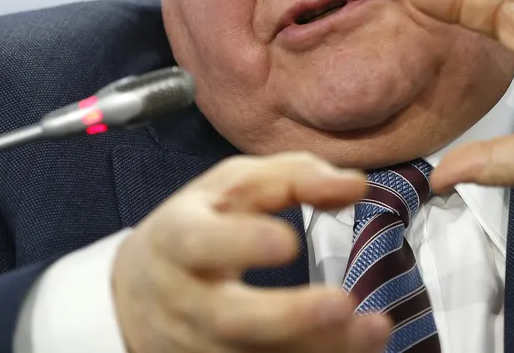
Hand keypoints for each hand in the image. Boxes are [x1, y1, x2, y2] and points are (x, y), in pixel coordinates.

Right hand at [111, 152, 391, 352]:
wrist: (138, 292)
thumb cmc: (199, 224)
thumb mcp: (232, 185)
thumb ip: (294, 176)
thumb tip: (356, 185)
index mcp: (178, 238)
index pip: (199, 242)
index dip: (240, 243)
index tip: (289, 240)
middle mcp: (186, 298)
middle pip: (231, 318)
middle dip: (288, 316)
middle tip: (341, 303)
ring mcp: (202, 343)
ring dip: (320, 347)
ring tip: (374, 329)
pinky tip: (360, 348)